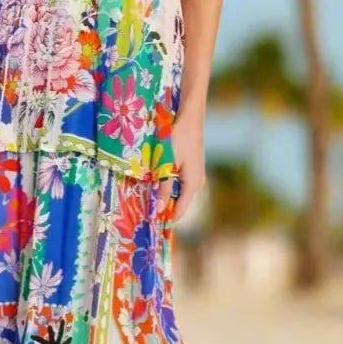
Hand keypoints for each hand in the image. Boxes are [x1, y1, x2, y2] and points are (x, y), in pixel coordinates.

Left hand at [155, 108, 205, 226]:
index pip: (179, 211)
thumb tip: (158, 208)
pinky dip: (169, 185)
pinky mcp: (192, 168)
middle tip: (145, 211)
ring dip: (165, 195)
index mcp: (193, 185)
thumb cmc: (178, 139)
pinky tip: (157, 182)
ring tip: (148, 198)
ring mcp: (196, 175)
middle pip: (179, 203)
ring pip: (179, 193)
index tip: (151, 224)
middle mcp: (197, 183)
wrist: (190, 118)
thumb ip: (164, 186)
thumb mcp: (167, 164)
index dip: (166, 219)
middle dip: (163, 207)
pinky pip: (180, 183)